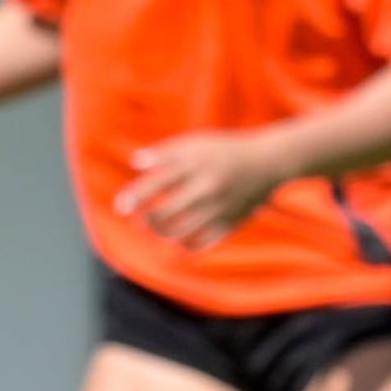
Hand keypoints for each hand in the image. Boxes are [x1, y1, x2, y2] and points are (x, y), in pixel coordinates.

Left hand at [115, 129, 294, 248]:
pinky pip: (205, 243)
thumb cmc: (227, 150)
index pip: (156, 184)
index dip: (136, 198)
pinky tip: (180, 244)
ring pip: (183, 233)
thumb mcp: (196, 143)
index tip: (121, 208)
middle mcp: (206, 188)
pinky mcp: (232, 222)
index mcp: (195, 166)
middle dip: (148, 221)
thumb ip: (166, 153)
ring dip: (164, 236)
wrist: (270, 161)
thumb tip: (135, 162)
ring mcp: (220, 208)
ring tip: (159, 231)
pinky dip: (189, 247)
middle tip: (142, 220)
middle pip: (166, 213)